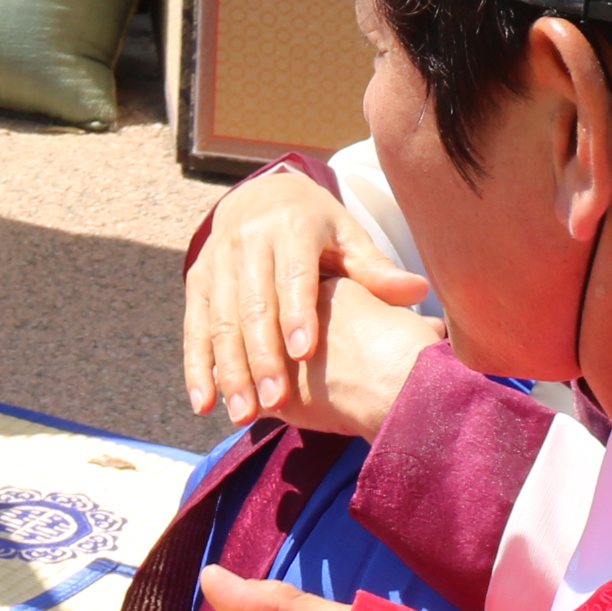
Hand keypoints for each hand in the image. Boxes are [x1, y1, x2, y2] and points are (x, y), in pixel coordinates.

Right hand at [184, 170, 433, 426]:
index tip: (305, 354)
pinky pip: (194, 329)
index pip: (293, 275)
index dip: (297, 314)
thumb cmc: (317, 227)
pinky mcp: (196, 282)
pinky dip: (197, 368)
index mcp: (291, 228)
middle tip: (275, 401)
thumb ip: (375, 269)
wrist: (260, 195)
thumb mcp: (347, 238)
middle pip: (252, 305)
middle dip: (261, 357)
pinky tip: (205, 404)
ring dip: (229, 372)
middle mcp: (247, 242)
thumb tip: (417, 290)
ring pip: (220, 323)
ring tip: (243, 415)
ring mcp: (216, 263)